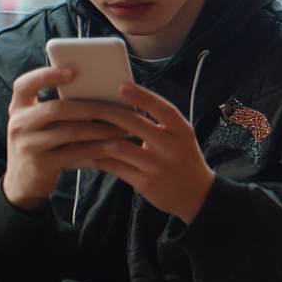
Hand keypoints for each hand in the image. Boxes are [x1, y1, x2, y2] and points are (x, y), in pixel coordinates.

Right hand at [2, 66, 132, 211]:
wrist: (23, 184)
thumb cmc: (42, 146)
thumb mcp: (41, 126)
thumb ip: (59, 111)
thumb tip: (104, 94)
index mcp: (19, 108)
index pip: (25, 84)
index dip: (46, 75)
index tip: (72, 71)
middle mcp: (19, 123)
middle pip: (58, 108)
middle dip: (95, 108)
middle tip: (122, 108)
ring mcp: (27, 144)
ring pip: (71, 131)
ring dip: (103, 129)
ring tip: (125, 129)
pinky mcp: (40, 164)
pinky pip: (76, 152)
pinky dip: (98, 148)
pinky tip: (114, 147)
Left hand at [89, 83, 215, 223]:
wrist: (196, 194)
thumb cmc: (183, 160)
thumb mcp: (181, 138)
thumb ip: (161, 124)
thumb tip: (127, 104)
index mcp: (182, 131)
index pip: (162, 109)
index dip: (142, 96)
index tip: (122, 86)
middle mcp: (171, 147)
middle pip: (134, 124)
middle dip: (108, 112)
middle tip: (90, 106)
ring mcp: (157, 166)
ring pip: (118, 146)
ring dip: (98, 138)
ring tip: (85, 131)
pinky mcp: (145, 183)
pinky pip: (115, 167)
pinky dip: (100, 158)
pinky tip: (92, 153)